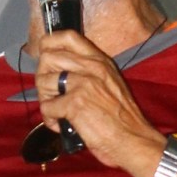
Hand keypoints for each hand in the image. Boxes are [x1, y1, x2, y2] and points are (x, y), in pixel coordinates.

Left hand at [35, 30, 163, 173]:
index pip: (68, 36)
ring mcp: (83, 83)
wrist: (133, 140)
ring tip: (57, 112)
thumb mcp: (111, 84)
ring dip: (45, 98)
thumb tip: (61, 71)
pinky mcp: (75, 103)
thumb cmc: (122, 118)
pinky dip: (50, 119)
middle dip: (43, 77)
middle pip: (48, 57)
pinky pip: (46, 106)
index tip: (44, 57)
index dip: (49, 44)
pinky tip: (62, 125)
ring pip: (43, 80)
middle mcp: (91, 67)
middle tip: (51, 95)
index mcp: (100, 61)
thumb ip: (90, 73)